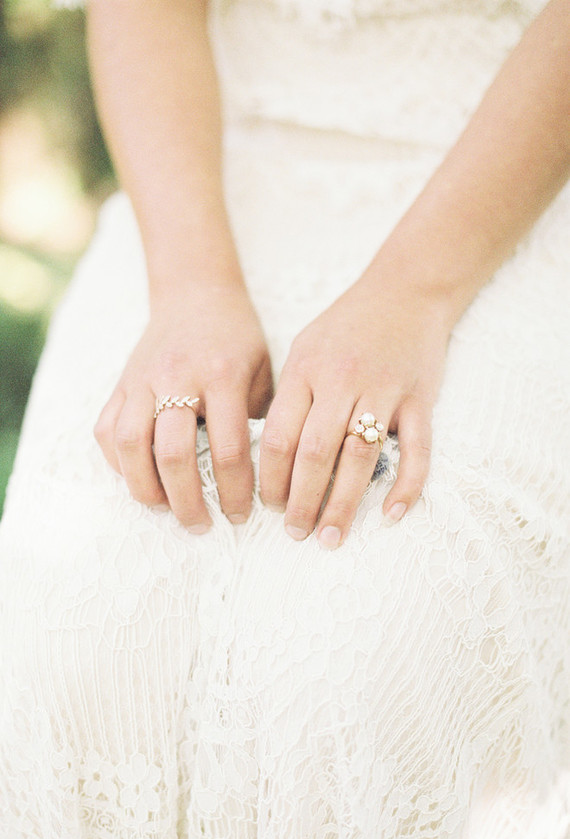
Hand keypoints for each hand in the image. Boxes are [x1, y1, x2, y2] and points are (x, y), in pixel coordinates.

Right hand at [95, 288, 272, 530]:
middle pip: (174, 455)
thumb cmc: (237, 338)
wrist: (196, 294)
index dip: (234, 491)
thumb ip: (260, 418)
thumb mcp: (262, 370)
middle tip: (201, 525)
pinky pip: (107, 432)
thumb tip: (262, 477)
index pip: (228, 449)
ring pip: (131, 446)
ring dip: (146, 489)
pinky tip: (139, 479)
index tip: (239, 515)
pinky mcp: (120, 384)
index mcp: (223, 376)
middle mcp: (178, 378)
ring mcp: (142, 380)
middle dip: (188, 502)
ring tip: (165, 509)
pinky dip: (119, 463)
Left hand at [259, 277, 451, 548]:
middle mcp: (342, 381)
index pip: (280, 436)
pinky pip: (416, 449)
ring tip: (330, 536)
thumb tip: (268, 456)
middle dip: (301, 501)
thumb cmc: (346, 327)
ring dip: (344, 504)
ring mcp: (384, 390)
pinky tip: (392, 515)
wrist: (405, 291)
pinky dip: (406, 485)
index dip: (270, 479)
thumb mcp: (305, 350)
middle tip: (295, 533)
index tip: (268, 507)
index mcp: (306, 371)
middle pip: (315, 453)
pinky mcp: (420, 399)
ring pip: (360, 457)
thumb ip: (290, 397)